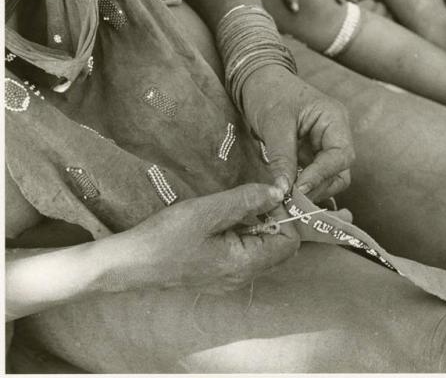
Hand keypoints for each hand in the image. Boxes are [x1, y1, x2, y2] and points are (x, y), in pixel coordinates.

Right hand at [101, 183, 299, 293]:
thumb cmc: (168, 236)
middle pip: (278, 248)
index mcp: (246, 264)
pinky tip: (221, 222)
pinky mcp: (218, 275)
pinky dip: (242, 235)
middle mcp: (244, 277)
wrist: (131, 263)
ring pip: (261, 250)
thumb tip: (279, 192)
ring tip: (232, 208)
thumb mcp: (209, 211)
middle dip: (271, 220)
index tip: (264, 196)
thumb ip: (247, 200)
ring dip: (255, 226)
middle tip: (248, 200)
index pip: (289, 242)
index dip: (283, 216)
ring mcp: (230, 279)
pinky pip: (243, 254)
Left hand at [242, 65, 354, 199]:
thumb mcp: (274, 124)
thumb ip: (282, 158)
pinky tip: (286, 193)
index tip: (299, 189)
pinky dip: (302, 187)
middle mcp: (335, 135)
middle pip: (339, 172)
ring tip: (286, 197)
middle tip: (291, 199)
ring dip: (310, 191)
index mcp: (334, 120)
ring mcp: (323, 147)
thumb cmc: (269, 93)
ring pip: (328, 179)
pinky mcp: (310, 156)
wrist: (258, 82)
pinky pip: (313, 177)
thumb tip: (283, 190)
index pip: (341, 156)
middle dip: (317, 187)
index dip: (322, 175)